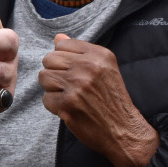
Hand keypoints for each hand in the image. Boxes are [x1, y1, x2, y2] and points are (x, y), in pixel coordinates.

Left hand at [39, 35, 158, 166]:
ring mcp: (77, 85)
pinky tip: (69, 108)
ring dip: (52, 89)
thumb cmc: (112, 100)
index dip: (63, 59)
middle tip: (69, 86)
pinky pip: (46, 98)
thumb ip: (80, 52)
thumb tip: (58, 37)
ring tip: (69, 96)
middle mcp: (88, 67)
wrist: (123, 129)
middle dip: (55, 72)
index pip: (62, 44)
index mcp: (99, 55)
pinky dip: (54, 106)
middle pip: (49, 59)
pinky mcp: (67, 104)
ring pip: (44, 77)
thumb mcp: (105, 69)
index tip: (73, 71)